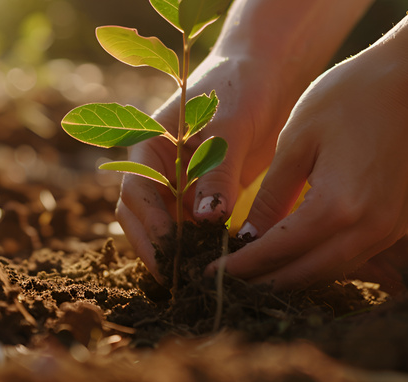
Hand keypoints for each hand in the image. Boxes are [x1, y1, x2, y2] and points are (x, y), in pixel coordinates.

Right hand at [116, 54, 300, 281]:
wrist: (269, 77)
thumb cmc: (242, 89)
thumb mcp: (229, 128)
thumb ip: (217, 172)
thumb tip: (205, 221)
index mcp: (149, 144)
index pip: (137, 191)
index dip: (150, 223)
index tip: (172, 250)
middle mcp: (158, 168)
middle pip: (141, 217)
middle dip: (156, 248)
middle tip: (180, 279)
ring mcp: (179, 185)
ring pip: (166, 227)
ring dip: (178, 252)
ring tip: (198, 277)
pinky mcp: (204, 197)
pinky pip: (194, 228)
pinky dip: (201, 246)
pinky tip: (219, 263)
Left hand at [205, 52, 407, 289]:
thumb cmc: (349, 98)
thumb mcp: (297, 141)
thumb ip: (271, 197)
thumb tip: (245, 239)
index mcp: (337, 206)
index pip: (279, 251)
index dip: (242, 266)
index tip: (210, 275)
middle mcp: (368, 228)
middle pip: (306, 273)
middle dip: (264, 281)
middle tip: (228, 283)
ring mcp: (388, 230)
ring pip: (330, 271)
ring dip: (292, 277)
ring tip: (255, 274)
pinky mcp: (397, 225)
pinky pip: (351, 257)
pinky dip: (319, 262)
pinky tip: (294, 255)